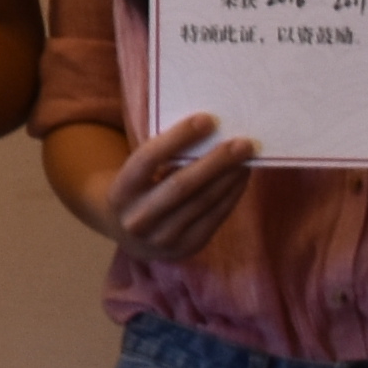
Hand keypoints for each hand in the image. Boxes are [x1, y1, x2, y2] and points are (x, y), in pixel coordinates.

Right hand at [90, 115, 260, 264]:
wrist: (127, 234)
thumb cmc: (138, 188)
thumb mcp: (136, 173)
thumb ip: (161, 157)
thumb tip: (209, 133)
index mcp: (119, 192)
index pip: (148, 159)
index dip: (177, 138)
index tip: (207, 119)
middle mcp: (138, 219)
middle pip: (181, 185)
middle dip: (216, 162)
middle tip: (242, 142)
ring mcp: (162, 238)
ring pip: (203, 202)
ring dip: (229, 178)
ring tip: (247, 157)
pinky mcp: (186, 247)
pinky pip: (214, 218)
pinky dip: (231, 195)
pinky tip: (241, 178)